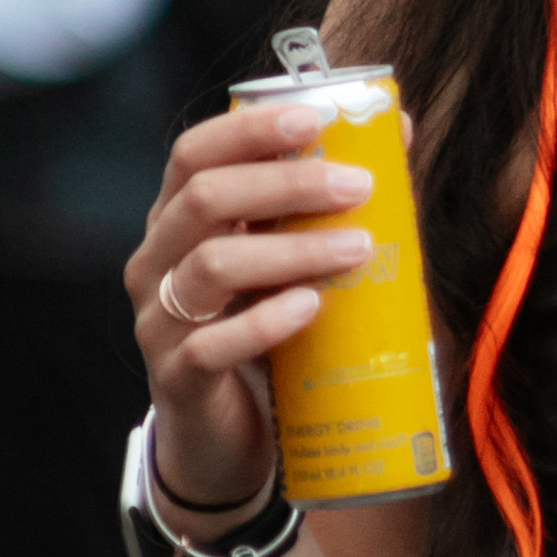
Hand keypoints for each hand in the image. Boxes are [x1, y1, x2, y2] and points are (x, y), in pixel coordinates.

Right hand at [124, 103, 375, 524]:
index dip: (249, 128)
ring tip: (358, 248)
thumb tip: (399, 131)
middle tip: (359, 186)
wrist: (227, 438)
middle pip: (205, 199)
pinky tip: (310, 308)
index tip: (315, 118)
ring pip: (212, 266)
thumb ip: (326, 204)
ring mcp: (160, 320)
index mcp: (178, 221)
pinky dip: (266, 321)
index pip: (194, 153)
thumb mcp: (289, 262)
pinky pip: (211, 344)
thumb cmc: (263, 332)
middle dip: (287, 184)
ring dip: (293, 250)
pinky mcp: (176, 379)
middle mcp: (157, 261)